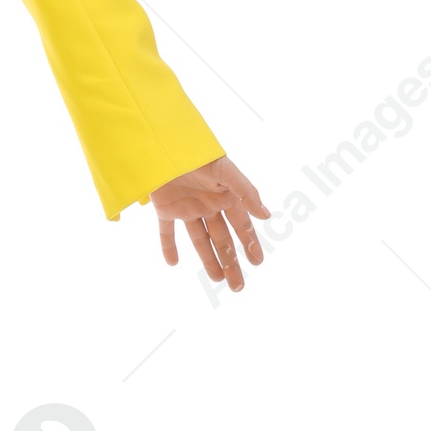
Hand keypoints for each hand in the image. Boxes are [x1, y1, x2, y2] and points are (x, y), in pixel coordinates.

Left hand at [151, 156, 269, 291]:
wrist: (164, 143)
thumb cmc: (198, 154)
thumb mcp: (226, 171)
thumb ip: (246, 192)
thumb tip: (266, 215)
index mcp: (225, 197)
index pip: (240, 226)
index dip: (249, 243)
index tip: (258, 262)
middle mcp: (208, 205)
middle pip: (222, 239)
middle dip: (231, 261)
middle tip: (238, 286)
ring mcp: (187, 208)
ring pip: (200, 239)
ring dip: (208, 260)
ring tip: (218, 279)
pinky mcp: (165, 208)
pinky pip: (166, 231)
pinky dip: (168, 247)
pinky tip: (172, 263)